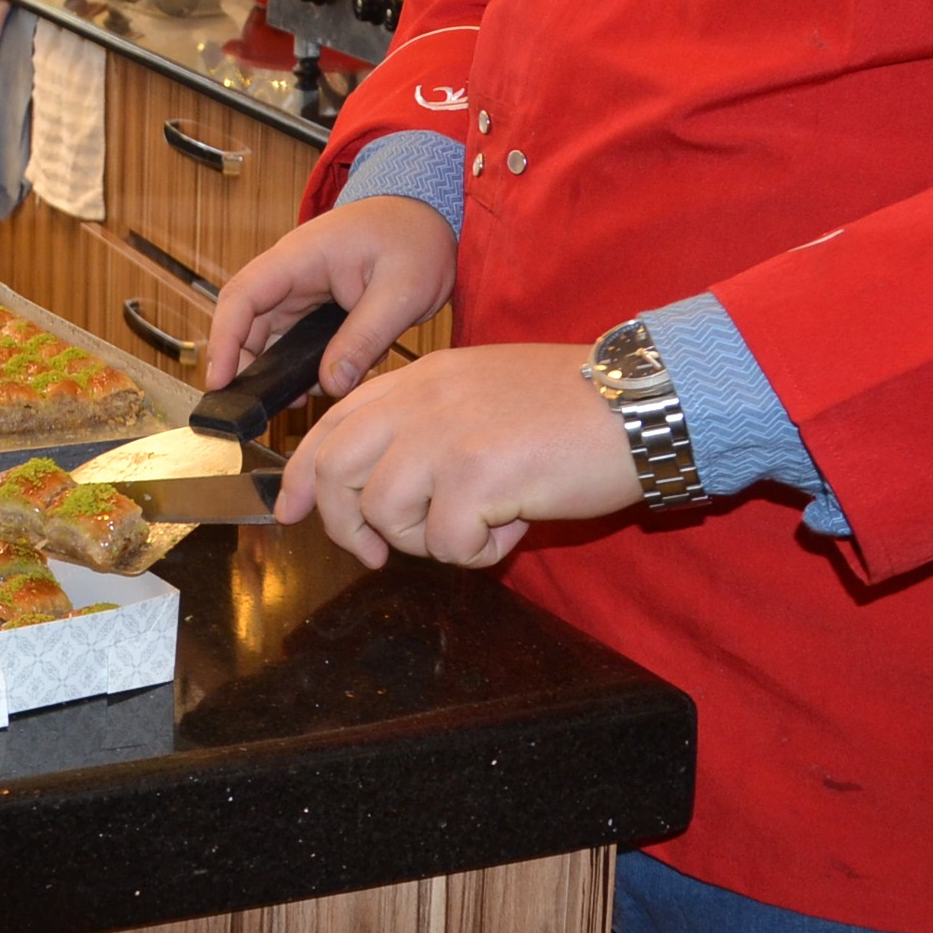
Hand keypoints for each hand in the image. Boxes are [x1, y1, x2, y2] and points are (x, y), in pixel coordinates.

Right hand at [204, 196, 456, 400]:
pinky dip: (295, 364)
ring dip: (271, 368)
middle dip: (244, 365)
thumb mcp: (402, 290)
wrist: (427, 215)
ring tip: (292, 401)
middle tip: (255, 408)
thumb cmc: (415, 237)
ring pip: (267, 334)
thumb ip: (366, 338)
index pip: (243, 296)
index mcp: (300, 257)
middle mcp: (290, 272)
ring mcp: (300, 288)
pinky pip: (292, 338)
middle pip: (246, 321)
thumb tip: (332, 384)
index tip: (218, 382)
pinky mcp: (314, 305)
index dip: (223, 340)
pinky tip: (315, 386)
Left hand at [276, 344, 641, 568]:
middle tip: (377, 553)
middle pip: (335, 470)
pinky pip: (446, 544)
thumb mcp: (480, 393)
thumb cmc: (573, 407)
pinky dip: (479, 553)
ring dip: (427, 540)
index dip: (301, 475)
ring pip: (384, 513)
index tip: (290, 511)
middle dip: (345, 524)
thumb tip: (380, 484)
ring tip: (479, 524)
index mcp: (420, 378)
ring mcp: (445, 435)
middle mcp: (421, 400)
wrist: (642, 401)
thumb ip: (426, 424)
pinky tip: (515, 525)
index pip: (331, 424)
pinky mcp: (476, 474)